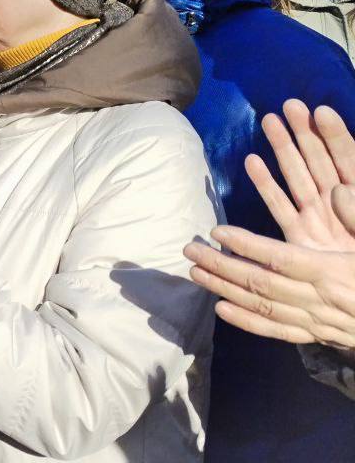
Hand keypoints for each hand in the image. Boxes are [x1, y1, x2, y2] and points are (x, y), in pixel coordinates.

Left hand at [185, 100, 354, 348]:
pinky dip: (246, 321)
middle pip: (261, 282)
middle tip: (189, 250)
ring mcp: (316, 321)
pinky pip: (276, 331)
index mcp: (333, 272)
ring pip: (261, 306)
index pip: (280, 257)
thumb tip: (336, 190)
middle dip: (221, 265)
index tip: (217, 231)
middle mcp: (319, 299)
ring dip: (225, 289)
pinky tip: (221, 309)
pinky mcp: (317, 335)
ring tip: (195, 273)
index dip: (246, 244)